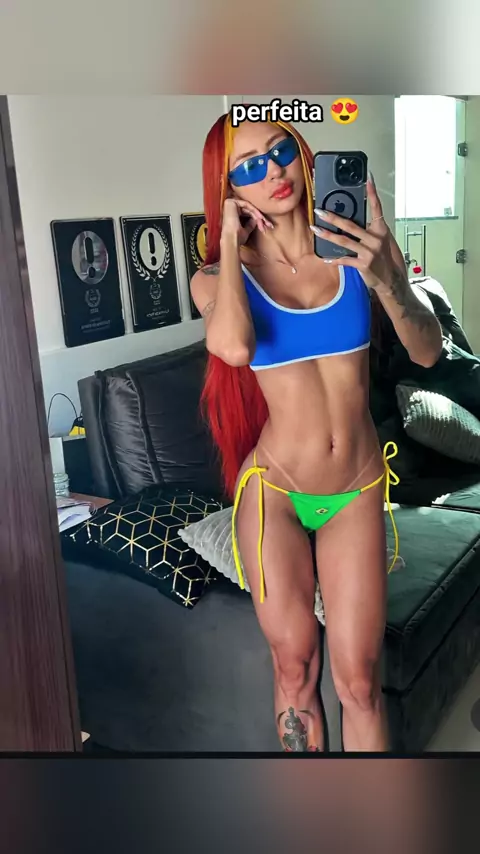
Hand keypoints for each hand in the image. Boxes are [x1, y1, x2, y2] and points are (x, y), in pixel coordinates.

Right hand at [222, 198, 272, 244]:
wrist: (231, 239)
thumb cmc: (236, 238)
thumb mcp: (246, 231)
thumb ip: (250, 224)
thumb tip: (256, 220)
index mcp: (231, 216)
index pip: (247, 215)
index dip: (258, 220)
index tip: (267, 227)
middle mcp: (229, 209)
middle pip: (249, 211)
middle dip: (261, 218)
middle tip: (269, 225)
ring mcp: (229, 204)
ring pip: (249, 208)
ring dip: (259, 216)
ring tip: (265, 224)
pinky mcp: (231, 202)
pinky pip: (247, 204)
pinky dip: (254, 211)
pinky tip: (260, 218)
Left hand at [310, 174, 399, 289]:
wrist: (392, 279)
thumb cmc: (387, 258)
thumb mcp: (383, 240)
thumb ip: (370, 231)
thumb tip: (353, 223)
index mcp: (381, 229)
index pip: (377, 207)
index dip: (373, 193)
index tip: (368, 179)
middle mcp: (375, 239)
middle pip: (351, 225)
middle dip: (333, 217)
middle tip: (320, 211)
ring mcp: (369, 252)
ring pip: (344, 241)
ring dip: (328, 235)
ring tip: (316, 230)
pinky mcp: (363, 264)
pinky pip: (345, 260)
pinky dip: (335, 259)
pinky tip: (325, 257)